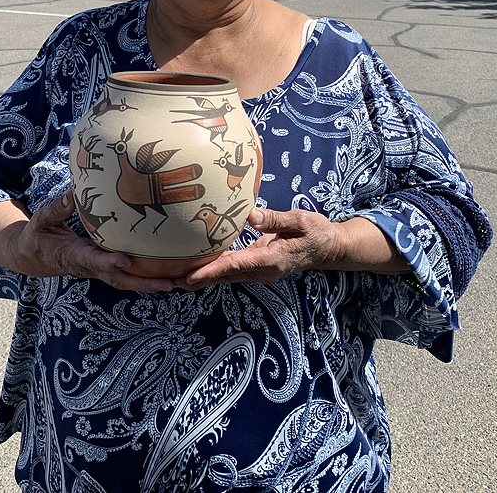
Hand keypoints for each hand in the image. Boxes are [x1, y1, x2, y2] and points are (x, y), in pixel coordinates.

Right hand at [0, 190, 175, 292]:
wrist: (33, 257)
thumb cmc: (39, 235)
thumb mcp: (42, 219)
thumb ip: (58, 207)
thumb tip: (73, 192)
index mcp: (74, 255)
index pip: (93, 260)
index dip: (109, 262)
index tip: (126, 259)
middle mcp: (89, 267)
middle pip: (119, 279)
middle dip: (144, 283)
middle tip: (170, 283)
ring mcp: (98, 270)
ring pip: (126, 281)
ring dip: (151, 285)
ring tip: (178, 283)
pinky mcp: (103, 268)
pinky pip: (126, 277)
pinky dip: (145, 279)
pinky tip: (166, 275)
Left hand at [175, 207, 342, 289]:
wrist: (329, 249)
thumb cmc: (316, 232)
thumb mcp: (300, 221)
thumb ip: (274, 219)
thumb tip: (249, 215)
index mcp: (271, 260)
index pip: (234, 266)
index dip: (210, 272)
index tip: (188, 277)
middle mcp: (262, 270)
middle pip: (223, 276)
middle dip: (195, 279)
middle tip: (167, 280)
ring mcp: (259, 271)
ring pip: (225, 276)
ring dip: (200, 276)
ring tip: (172, 276)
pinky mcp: (257, 266)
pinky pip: (231, 270)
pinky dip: (212, 269)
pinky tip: (196, 265)